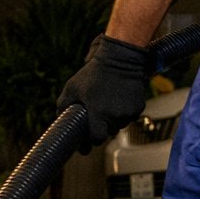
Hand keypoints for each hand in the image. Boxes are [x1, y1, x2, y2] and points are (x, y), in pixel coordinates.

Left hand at [57, 34, 152, 150]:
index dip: (91, 139)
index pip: (96, 139)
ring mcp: (128, 113)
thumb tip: (61, 122)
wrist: (119, 59)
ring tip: (106, 103)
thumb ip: (63, 107)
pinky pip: (128, 117)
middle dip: (100, 127)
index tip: (87, 137)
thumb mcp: (72, 88)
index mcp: (98, 114)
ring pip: (118, 125)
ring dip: (111, 120)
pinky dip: (122, 113)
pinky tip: (116, 100)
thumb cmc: (93, 74)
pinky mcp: (138, 108)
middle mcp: (115, 117)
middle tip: (95, 113)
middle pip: (107, 133)